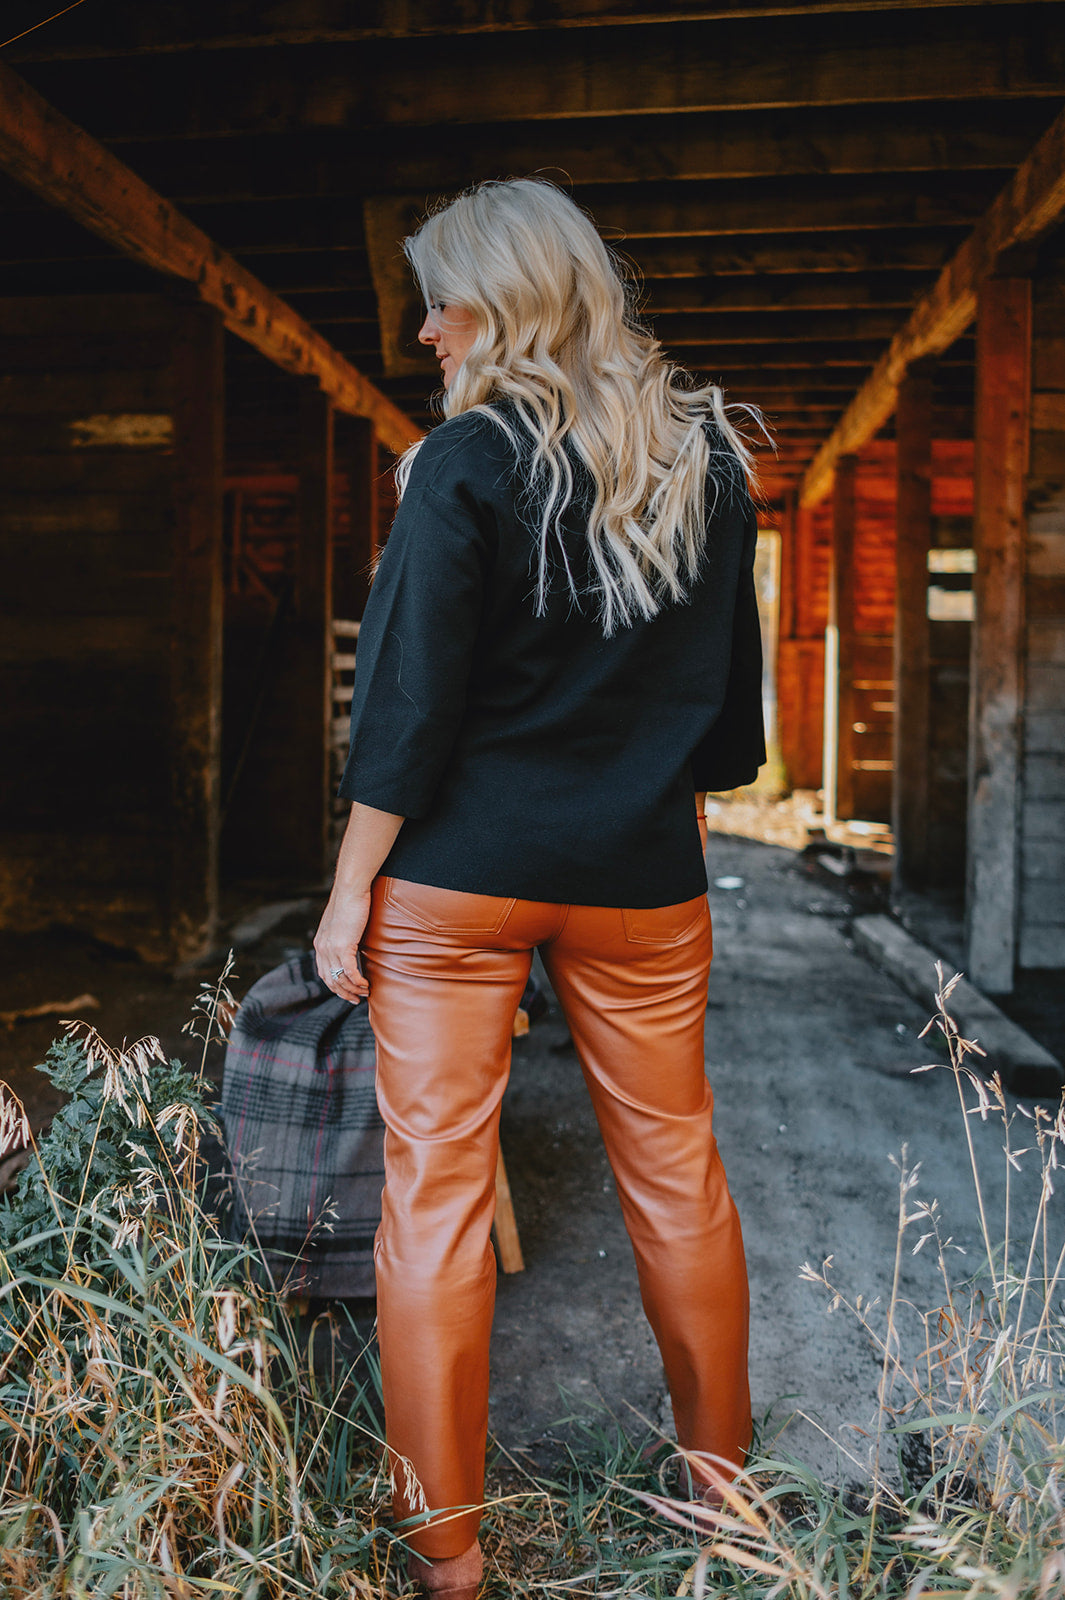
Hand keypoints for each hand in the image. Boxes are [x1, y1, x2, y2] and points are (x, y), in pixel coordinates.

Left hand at [314, 886, 371, 1003]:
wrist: (350, 890)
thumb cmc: (349, 902)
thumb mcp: (340, 923)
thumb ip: (340, 935)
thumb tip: (350, 943)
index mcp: (319, 943)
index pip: (323, 972)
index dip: (334, 985)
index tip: (346, 991)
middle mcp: (321, 948)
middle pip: (330, 980)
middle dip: (343, 993)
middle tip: (355, 999)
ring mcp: (330, 948)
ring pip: (340, 979)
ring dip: (352, 990)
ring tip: (365, 993)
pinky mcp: (343, 946)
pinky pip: (350, 972)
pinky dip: (358, 982)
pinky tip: (366, 985)